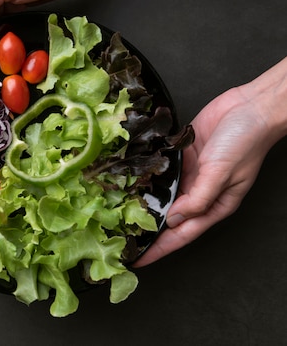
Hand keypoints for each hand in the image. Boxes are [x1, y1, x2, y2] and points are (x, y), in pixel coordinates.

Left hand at [135, 57, 286, 265]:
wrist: (250, 106)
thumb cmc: (245, 142)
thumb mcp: (221, 173)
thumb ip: (198, 198)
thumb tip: (174, 220)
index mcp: (213, 205)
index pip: (181, 235)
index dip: (159, 249)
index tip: (136, 260)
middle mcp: (199, 192)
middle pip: (167, 218)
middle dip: (146, 230)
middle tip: (119, 238)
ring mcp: (189, 174)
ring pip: (162, 195)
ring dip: (143, 203)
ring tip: (116, 214)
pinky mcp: (182, 156)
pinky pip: (161, 171)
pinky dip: (147, 177)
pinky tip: (128, 181)